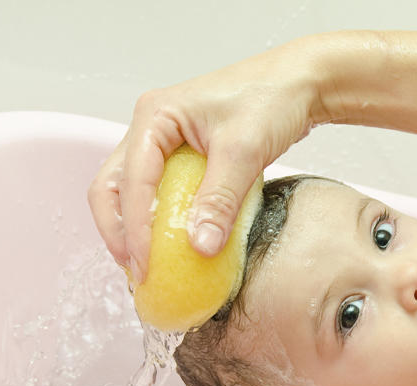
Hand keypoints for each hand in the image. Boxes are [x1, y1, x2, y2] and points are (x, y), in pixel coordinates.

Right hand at [88, 44, 321, 282]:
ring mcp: (167, 141)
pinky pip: (161, 191)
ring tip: (146, 265)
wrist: (302, 83)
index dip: (134, 229)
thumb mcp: (244, 151)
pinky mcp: (187, 155)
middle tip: (135, 271)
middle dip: (119, 231)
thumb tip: (199, 247)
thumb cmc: (273, 98)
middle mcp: (152, 127)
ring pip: (132, 190)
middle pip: (113, 185)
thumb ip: (219, 200)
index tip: (144, 266)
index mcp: (155, 117)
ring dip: (135, 227)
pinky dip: (161, 219)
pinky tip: (173, 245)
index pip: (129, 182)